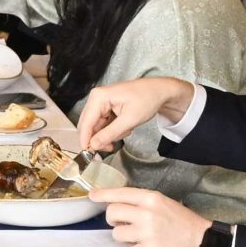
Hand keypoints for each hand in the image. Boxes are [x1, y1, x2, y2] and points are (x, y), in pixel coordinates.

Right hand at [72, 77, 194, 151]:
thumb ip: (110, 134)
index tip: (88, 155)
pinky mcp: (106, 107)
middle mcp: (96, 98)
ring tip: (125, 131)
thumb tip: (93, 145)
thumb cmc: (147, 99)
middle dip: (99, 139)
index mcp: (99, 97)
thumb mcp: (129, 120)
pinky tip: (124, 128)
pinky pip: (102, 124)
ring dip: (108, 135)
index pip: (86, 123)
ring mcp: (100, 102)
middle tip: (111, 148)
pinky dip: (112, 130)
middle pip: (88, 126)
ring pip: (96, 127)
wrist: (159, 91)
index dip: (85, 141)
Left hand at [89, 186, 210, 246]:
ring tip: (139, 238)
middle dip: (113, 219)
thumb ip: (142, 203)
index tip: (92, 196)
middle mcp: (146, 213)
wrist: (202, 241)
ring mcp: (147, 233)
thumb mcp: (163, 203)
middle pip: (112, 213)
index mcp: (151, 198)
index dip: (103, 194)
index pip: (120, 193)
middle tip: (122, 223)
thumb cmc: (183, 221)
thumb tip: (116, 204)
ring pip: (117, 234)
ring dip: (124, 237)